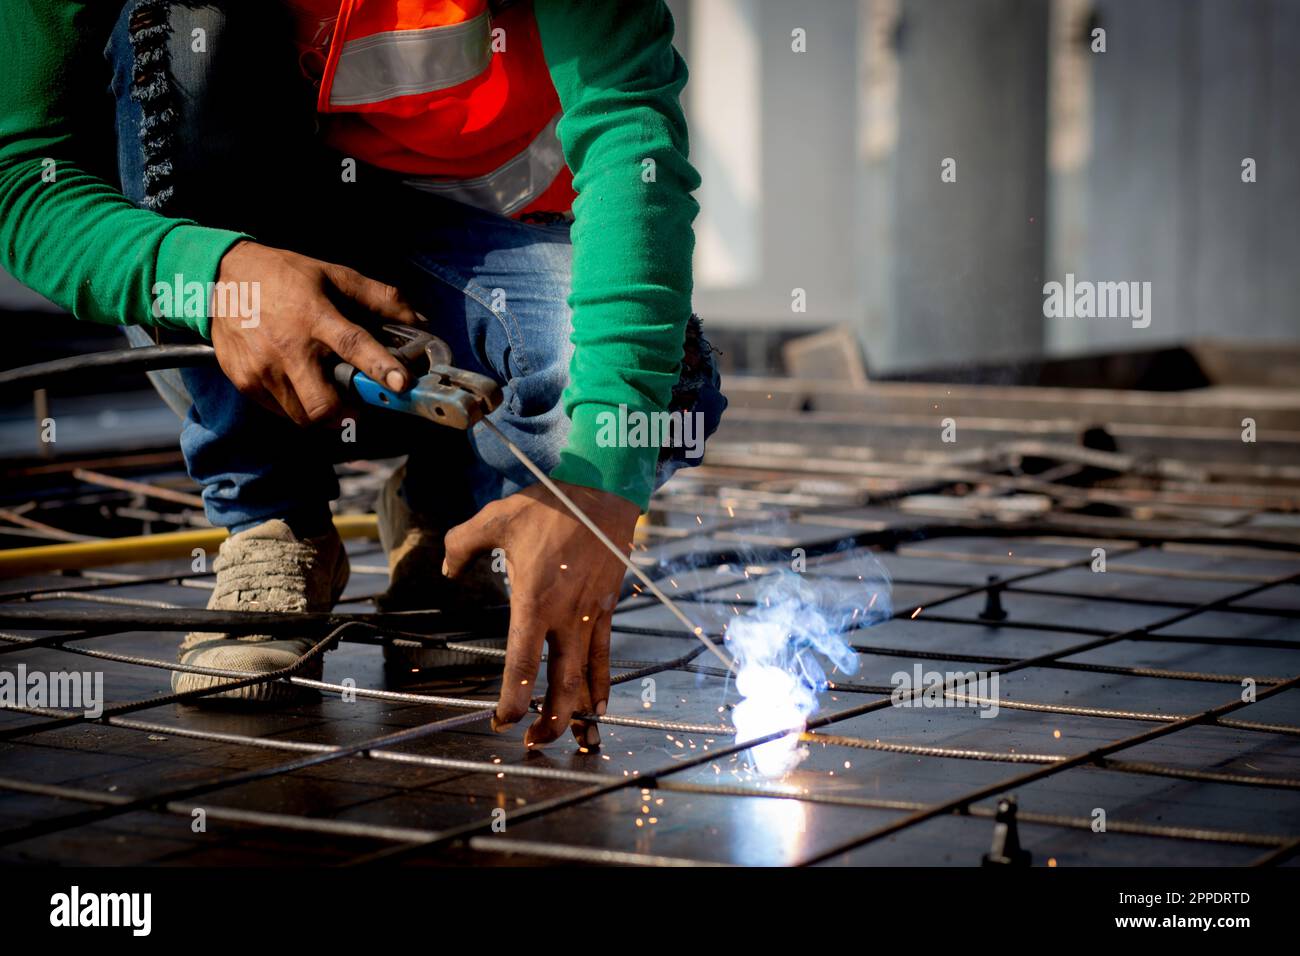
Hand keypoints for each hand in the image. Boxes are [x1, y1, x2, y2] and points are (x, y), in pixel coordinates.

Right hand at [210, 240, 419, 425]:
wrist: (220, 278)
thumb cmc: (283, 276)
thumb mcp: (332, 275)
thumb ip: (378, 297)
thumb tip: (419, 319)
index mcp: (315, 316)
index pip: (353, 344)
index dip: (381, 367)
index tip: (403, 384)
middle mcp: (287, 347)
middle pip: (323, 404)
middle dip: (347, 413)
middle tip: (356, 403)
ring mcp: (262, 369)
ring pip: (303, 416)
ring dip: (322, 413)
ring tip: (326, 391)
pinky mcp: (245, 381)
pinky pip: (280, 411)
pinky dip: (296, 407)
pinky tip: (299, 384)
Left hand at [443, 481, 640, 748]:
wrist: (602, 490)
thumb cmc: (548, 503)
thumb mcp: (495, 517)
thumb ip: (461, 545)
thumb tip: (448, 571)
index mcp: (534, 600)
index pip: (522, 662)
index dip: (513, 699)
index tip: (502, 721)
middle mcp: (565, 615)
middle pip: (562, 683)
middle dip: (551, 721)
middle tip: (534, 741)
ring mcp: (590, 614)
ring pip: (587, 676)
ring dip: (580, 714)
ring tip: (575, 743)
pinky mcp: (606, 608)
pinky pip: (605, 655)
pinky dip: (603, 683)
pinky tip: (600, 707)